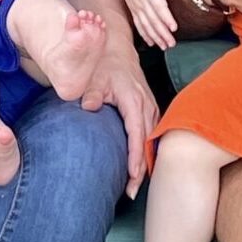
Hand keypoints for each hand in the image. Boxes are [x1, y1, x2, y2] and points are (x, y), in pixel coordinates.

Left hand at [76, 41, 158, 196]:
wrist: (116, 49)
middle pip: (148, 142)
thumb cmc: (104, 64)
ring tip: (135, 187)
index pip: (137, 132)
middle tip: (131, 192)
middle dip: (142, 168)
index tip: (131, 175)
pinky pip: (152, 134)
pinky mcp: (150, 109)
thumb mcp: (95, 76)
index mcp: (133, 99)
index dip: (136, 155)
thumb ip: (92, 92)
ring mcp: (150, 106)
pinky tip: (141, 168)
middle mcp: (146, 104)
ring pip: (152, 140)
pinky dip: (148, 152)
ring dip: (146, 163)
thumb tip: (89, 107)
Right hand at [117, 0, 182, 50]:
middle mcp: (142, 0)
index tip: (173, 27)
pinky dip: (145, 35)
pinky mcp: (134, 11)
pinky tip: (152, 44)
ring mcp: (137, 7)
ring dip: (156, 36)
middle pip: (153, 19)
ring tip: (165, 46)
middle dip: (162, 32)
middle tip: (172, 43)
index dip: (165, 17)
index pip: (159, 5)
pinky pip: (139, 25)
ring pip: (146, 24)